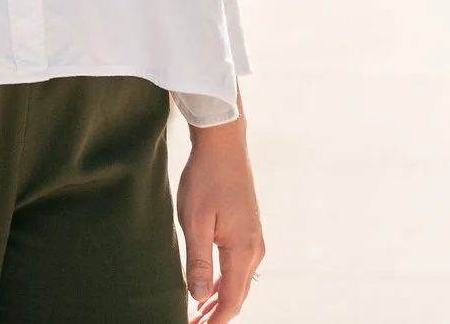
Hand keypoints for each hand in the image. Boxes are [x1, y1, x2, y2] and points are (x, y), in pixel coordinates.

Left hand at [178, 117, 264, 320]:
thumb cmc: (205, 179)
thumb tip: (198, 297)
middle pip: (237, 294)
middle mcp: (254, 249)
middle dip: (217, 314)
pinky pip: (237, 266)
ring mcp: (253, 239)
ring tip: (198, 313)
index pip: (231, 300)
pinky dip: (223, 281)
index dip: (215, 320)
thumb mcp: (194, 221)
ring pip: (238, 281)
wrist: (223, 144)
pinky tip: (208, 286)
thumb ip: (198, 261)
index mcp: (243, 250)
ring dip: (219, 299)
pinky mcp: (247, 229)